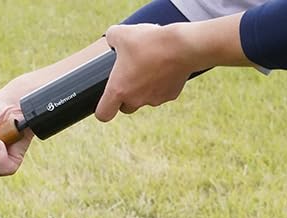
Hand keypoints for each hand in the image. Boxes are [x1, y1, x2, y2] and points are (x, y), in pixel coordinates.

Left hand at [97, 15, 248, 122]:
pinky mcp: (170, 96)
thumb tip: (112, 40)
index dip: (103, 109)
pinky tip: (165, 66)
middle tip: (132, 74)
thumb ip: (112, 38)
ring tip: (151, 64)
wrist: (183, 46)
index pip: (103, 114)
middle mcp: (134, 100)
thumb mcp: (123, 34)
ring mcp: (153, 100)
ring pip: (144, 99)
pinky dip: (162, 82)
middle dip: (126, 95)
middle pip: (125, 107)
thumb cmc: (150, 42)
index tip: (107, 100)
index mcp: (118, 90)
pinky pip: (162, 92)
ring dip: (145, 87)